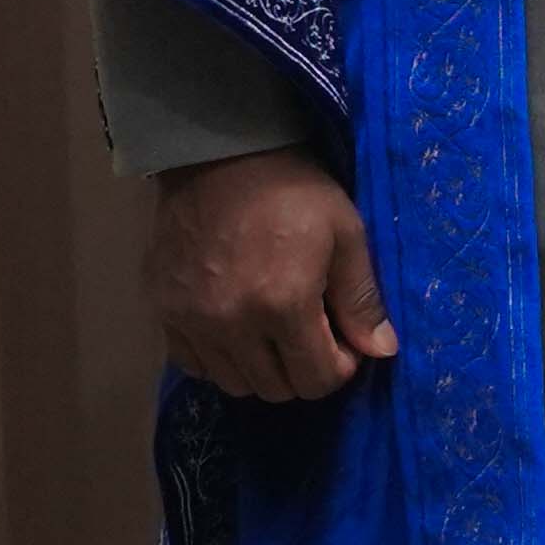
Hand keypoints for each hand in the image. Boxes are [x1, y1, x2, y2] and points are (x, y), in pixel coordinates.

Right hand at [148, 148, 400, 400]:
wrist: (220, 155)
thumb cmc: (294, 191)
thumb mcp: (346, 234)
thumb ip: (361, 299)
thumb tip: (381, 351)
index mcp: (282, 305)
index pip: (316, 379)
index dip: (339, 367)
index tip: (342, 340)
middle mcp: (231, 325)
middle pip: (275, 389)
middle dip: (303, 370)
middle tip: (312, 334)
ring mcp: (191, 321)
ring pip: (234, 383)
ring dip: (262, 369)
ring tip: (274, 332)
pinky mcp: (163, 311)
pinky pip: (194, 364)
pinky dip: (220, 359)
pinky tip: (236, 329)